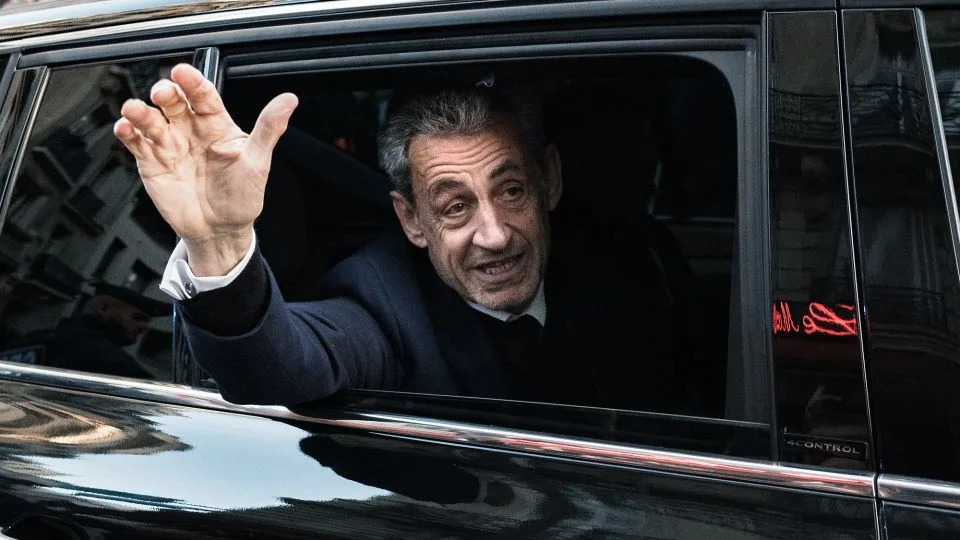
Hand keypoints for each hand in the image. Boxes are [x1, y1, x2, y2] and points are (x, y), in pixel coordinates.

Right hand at [114, 63, 297, 275]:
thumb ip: (269, 129)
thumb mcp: (259, 161)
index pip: (204, 96)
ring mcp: (170, 145)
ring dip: (140, 112)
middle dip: (165, 94)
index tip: (183, 72)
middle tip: (162, 92)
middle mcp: (190, 130)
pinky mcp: (152, 162)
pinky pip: (136, 143)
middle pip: (174, 103)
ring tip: (135, 110)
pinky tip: (125, 129)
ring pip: (151, 120)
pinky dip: (127, 133)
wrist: (221, 229)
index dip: (193, 82)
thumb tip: (289, 101)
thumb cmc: (242, 195)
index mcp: (216, 124)